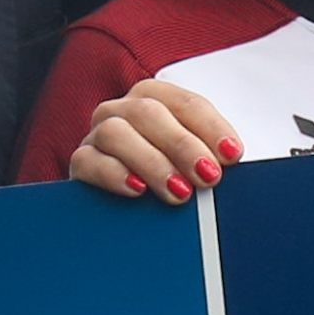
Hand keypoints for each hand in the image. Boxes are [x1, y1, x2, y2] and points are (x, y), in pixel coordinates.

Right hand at [71, 82, 239, 204]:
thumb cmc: (168, 180)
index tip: (232, 155)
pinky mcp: (81, 163)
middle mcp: (123, 110)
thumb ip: (206, 158)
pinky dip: (114, 174)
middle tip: (208, 176)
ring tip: (178, 191)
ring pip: (116, 132)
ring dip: (152, 161)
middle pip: (149, 113)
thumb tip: (228, 165)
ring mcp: (97, 134)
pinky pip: (89, 161)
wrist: (123, 216)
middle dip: (183, 145)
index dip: (211, 127)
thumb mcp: (190, 165)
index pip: (185, 103)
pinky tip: (137, 191)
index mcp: (155, 99)